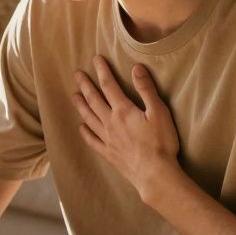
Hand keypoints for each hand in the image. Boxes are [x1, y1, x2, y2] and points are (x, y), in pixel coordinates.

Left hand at [73, 55, 180, 194]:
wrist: (155, 174)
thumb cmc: (161, 143)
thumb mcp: (159, 113)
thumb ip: (146, 90)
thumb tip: (136, 68)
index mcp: (123, 111)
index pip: (109, 85)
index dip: (102, 71)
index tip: (95, 59)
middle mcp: (110, 123)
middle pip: (94, 100)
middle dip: (85, 85)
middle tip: (77, 74)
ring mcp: (107, 139)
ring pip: (89, 118)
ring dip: (81, 106)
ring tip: (74, 96)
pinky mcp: (108, 153)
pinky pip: (92, 141)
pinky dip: (85, 133)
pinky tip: (81, 127)